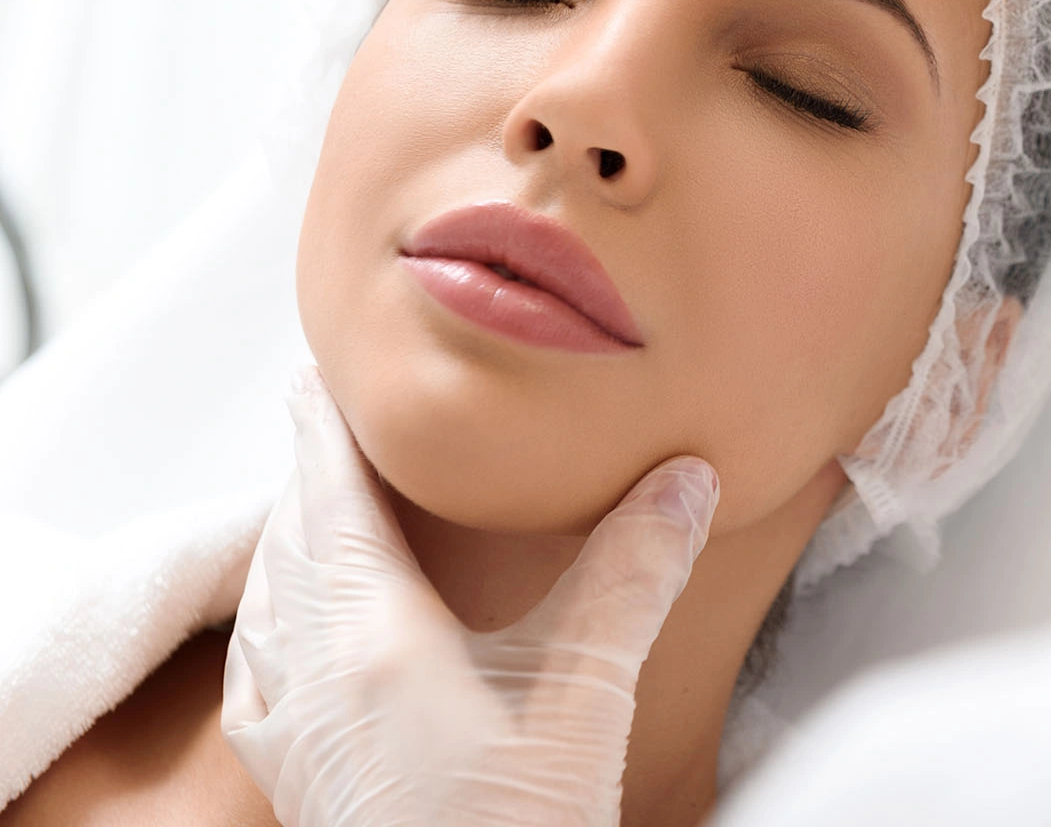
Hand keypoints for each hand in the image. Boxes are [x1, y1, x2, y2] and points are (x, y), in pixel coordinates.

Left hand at [222, 368, 717, 825]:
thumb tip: (684, 480)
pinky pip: (259, 676)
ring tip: (306, 507)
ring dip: (283, 541)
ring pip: (268, 606)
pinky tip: (283, 639)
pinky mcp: (301, 784)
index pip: (334, 499)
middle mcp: (316, 676)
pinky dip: (269, 624)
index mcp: (374, 639)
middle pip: (292, 542)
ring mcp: (298, 736)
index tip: (316, 373)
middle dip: (306, 472)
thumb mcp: (586, 698)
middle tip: (316, 418)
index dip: (324, 428)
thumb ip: (632, 579)